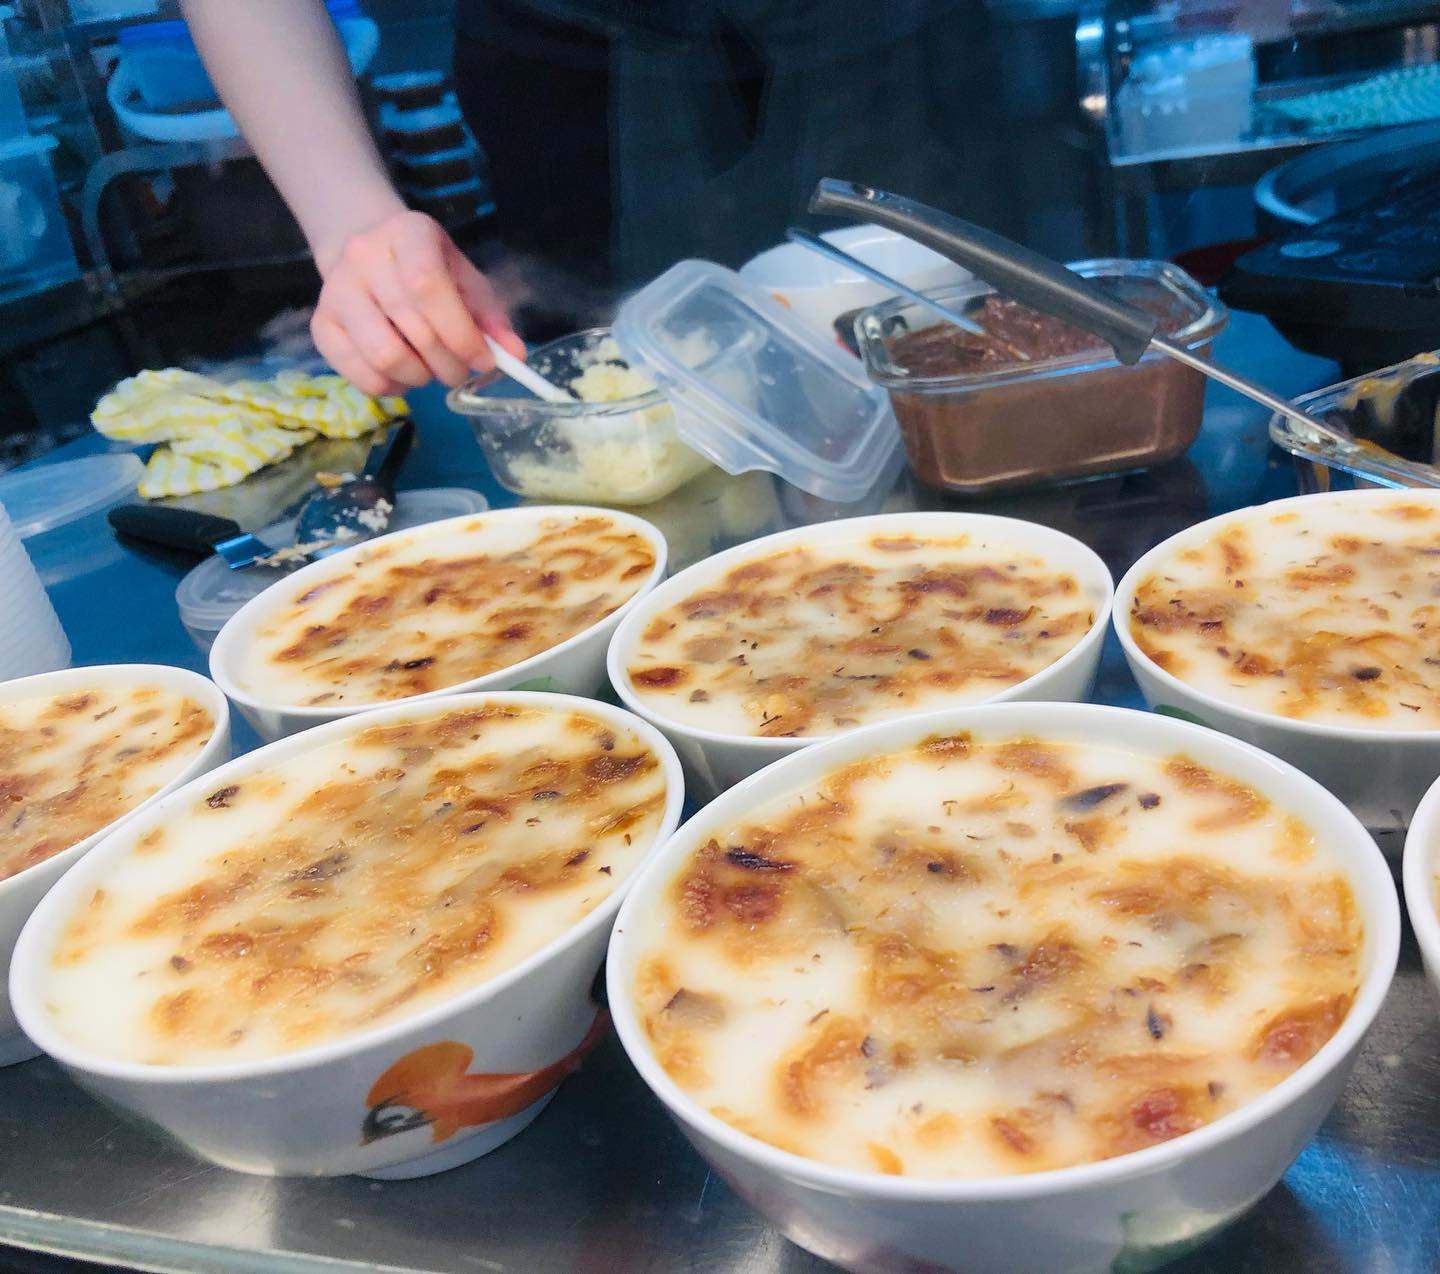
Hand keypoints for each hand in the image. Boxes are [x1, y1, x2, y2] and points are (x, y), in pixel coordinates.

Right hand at [310, 209, 524, 395]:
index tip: (482, 360)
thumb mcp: (464, 278)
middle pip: (412, 327)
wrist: (367, 254)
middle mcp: (363, 257)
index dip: (460, 333)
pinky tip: (404, 375)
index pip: (428, 285)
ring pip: (384, 357)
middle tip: (460, 370)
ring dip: (420, 377)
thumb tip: (514, 355)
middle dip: (448, 363)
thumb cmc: (425, 266)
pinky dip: (393, 388)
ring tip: (431, 370)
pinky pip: (361, 376)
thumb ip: (490, 316)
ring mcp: (335, 292)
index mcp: (407, 234)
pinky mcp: (322, 327)